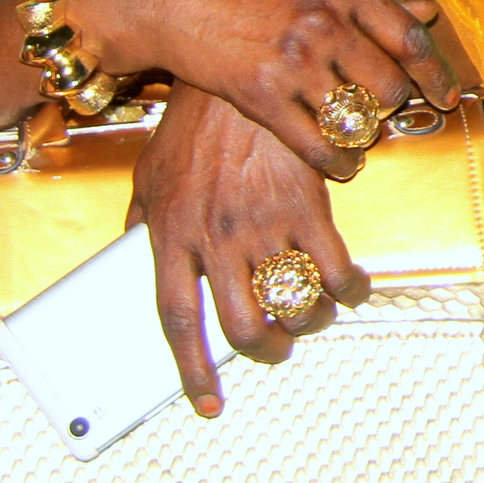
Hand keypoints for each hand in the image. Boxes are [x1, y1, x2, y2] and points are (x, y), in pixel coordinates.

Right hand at [61, 0, 466, 180]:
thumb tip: (423, 11)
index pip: (408, 37)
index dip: (435, 72)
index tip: (448, 95)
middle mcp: (323, 23)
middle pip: (388, 83)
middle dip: (395, 105)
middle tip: (390, 112)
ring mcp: (293, 61)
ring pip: (356, 116)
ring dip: (366, 134)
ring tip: (365, 139)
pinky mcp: (261, 95)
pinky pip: (315, 143)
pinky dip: (336, 161)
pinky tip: (342, 165)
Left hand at [131, 84, 371, 414]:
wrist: (240, 80)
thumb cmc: (194, 125)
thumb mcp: (150, 174)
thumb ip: (142, 223)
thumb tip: (132, 259)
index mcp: (170, 235)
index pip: (178, 320)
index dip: (194, 370)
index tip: (208, 402)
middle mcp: (214, 240)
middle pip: (241, 324)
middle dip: (265, 349)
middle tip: (277, 346)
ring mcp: (261, 225)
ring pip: (292, 304)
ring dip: (308, 321)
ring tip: (313, 312)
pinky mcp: (304, 207)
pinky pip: (335, 270)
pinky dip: (349, 289)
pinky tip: (351, 286)